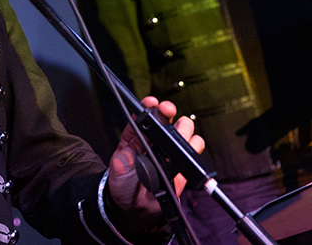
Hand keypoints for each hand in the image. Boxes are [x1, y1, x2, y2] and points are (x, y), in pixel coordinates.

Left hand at [107, 97, 204, 223]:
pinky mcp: (181, 165)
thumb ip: (121, 164)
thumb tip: (125, 156)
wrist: (136, 209)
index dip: (149, 106)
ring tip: (178, 136)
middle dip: (168, 112)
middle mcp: (154, 141)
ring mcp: (169, 152)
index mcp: (136, 137)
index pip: (143, 116)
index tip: (152, 103)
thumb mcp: (117, 173)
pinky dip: (194, 148)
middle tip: (168, 112)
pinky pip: (193, 151)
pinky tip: (186, 154)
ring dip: (183, 130)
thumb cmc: (124, 186)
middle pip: (166, 118)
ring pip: (183, 130)